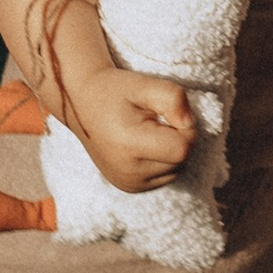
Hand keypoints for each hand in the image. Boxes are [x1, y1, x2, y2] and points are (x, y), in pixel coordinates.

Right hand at [69, 63, 198, 192]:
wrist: (83, 103)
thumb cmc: (116, 90)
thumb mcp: (144, 84)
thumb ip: (172, 97)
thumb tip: (189, 122)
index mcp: (129, 145)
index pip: (182, 148)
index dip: (184, 127)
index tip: (168, 112)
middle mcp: (128, 172)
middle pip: (180, 160)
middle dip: (178, 137)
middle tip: (156, 119)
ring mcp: (128, 183)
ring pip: (175, 170)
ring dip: (172, 150)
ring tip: (149, 131)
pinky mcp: (130, 188)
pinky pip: (164, 177)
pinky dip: (163, 160)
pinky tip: (146, 144)